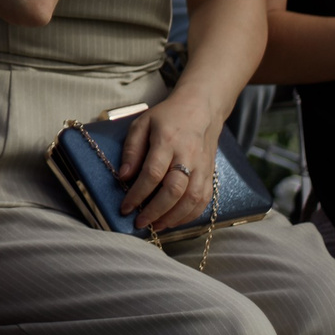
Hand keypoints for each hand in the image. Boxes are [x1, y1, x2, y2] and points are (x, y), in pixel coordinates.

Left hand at [115, 93, 222, 233]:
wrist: (202, 109)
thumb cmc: (167, 117)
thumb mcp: (142, 123)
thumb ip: (132, 149)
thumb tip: (123, 176)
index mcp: (167, 140)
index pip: (152, 173)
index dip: (138, 193)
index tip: (125, 208)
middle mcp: (187, 155)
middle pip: (174, 190)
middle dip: (155, 211)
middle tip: (139, 222)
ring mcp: (202, 167)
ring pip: (191, 199)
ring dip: (173, 218)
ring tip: (155, 226)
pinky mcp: (210, 174)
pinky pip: (203, 200)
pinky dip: (190, 215)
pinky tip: (174, 221)